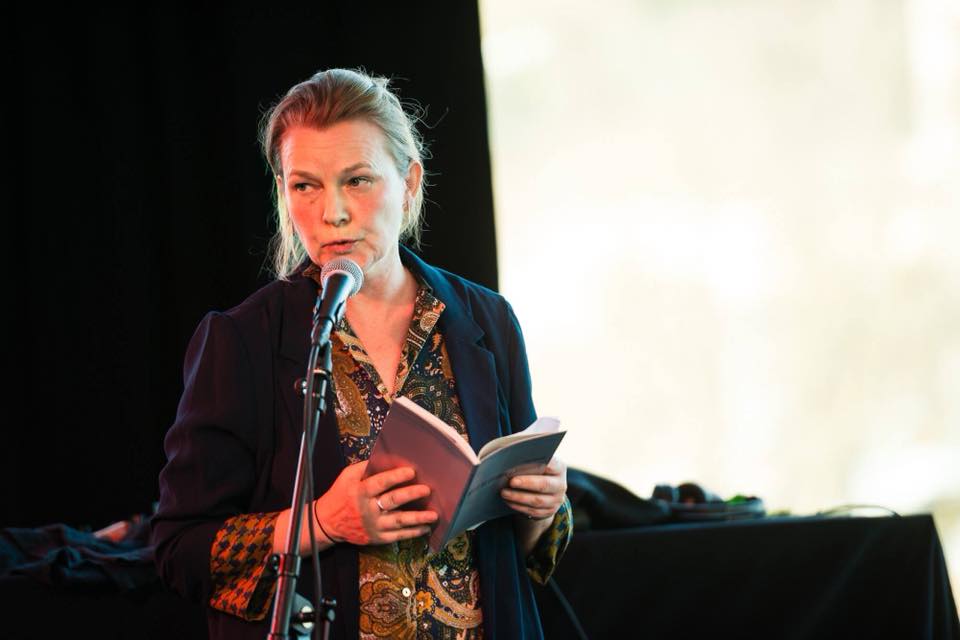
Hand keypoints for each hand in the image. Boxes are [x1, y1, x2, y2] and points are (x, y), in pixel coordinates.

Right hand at [313, 461, 437, 544]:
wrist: (327, 523)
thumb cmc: (340, 495)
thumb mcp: (347, 476)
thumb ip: (364, 467)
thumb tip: (385, 458)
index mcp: (360, 492)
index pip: (380, 483)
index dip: (396, 477)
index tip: (412, 471)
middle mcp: (368, 510)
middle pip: (393, 501)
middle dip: (411, 494)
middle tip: (427, 490)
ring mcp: (373, 526)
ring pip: (399, 521)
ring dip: (418, 518)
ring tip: (434, 515)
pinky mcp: (377, 538)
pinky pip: (397, 536)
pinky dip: (412, 532)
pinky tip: (425, 528)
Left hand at [501, 456, 567, 521]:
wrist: (545, 488)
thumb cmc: (536, 469)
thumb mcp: (537, 461)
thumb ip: (528, 458)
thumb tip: (510, 458)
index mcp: (559, 468)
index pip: (550, 465)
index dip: (535, 466)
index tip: (520, 465)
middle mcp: (560, 485)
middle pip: (544, 484)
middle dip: (526, 483)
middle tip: (511, 481)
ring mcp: (557, 500)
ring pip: (537, 500)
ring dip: (519, 497)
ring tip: (504, 492)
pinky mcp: (550, 511)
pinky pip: (533, 511)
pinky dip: (519, 507)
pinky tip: (508, 501)